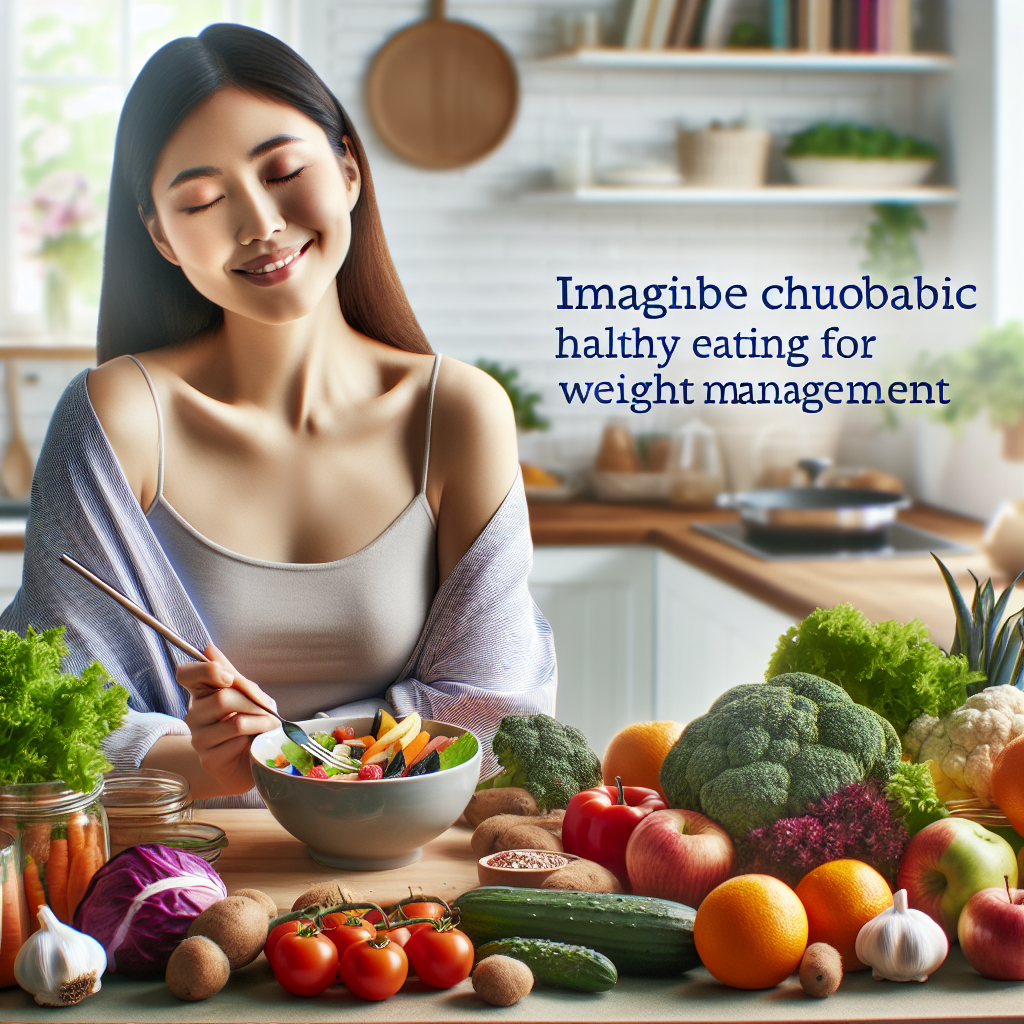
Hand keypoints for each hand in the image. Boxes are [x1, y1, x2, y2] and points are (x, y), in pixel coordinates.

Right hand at [175, 644, 278, 795]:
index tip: (228, 678)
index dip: (206, 671)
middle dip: (254, 702)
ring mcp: (198, 738)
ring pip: (234, 721)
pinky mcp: (208, 759)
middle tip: (269, 710)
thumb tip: (208, 648)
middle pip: (222, 698)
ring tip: (269, 724)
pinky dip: (254, 738)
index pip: (186, 674)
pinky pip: (237, 742)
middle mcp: (193, 714)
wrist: (250, 760)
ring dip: (261, 721)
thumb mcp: (246, 694)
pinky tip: (253, 743)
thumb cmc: (249, 724)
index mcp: (200, 693)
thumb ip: (231, 674)